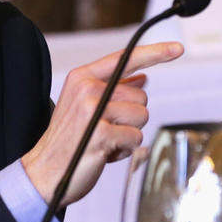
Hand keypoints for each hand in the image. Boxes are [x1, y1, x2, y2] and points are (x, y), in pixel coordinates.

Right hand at [21, 41, 182, 206]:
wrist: (44, 172)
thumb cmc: (69, 140)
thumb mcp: (87, 107)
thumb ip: (114, 89)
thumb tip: (143, 77)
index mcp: (83, 77)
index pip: (126, 58)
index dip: (155, 52)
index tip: (177, 49)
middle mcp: (87, 89)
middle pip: (141, 96)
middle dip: (131, 118)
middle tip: (105, 130)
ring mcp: (93, 110)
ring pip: (142, 116)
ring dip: (129, 134)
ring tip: (104, 141)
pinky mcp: (102, 134)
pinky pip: (136, 137)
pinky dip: (126, 150)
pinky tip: (105, 153)